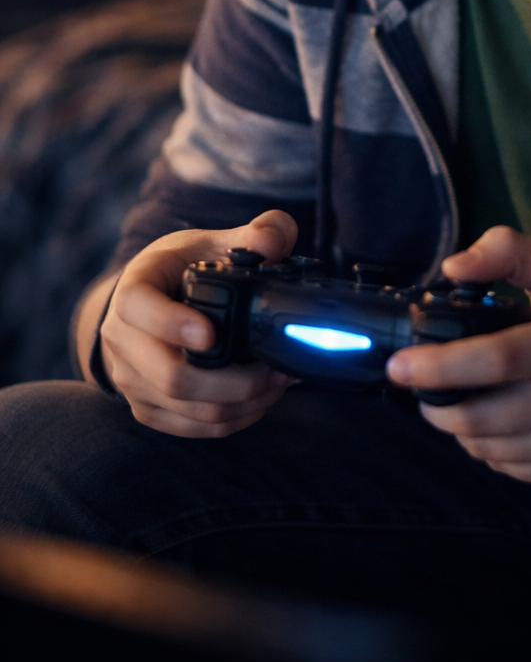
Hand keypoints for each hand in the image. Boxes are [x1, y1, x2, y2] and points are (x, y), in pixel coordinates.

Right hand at [97, 211, 298, 437]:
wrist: (147, 305)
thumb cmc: (182, 270)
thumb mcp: (210, 243)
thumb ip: (253, 234)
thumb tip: (272, 240)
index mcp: (133, 289)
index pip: (137, 307)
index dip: (171, 324)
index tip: (211, 334)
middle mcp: (121, 338)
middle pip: (169, 376)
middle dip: (232, 381)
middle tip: (275, 370)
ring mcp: (130, 378)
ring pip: (185, 408)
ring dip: (240, 403)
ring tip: (278, 383)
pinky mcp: (146, 407)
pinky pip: (189, 427)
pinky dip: (231, 420)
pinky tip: (259, 400)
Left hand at [386, 226, 530, 487]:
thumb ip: (509, 253)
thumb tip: (452, 268)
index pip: (496, 361)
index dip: (439, 367)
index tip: (400, 367)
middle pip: (482, 417)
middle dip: (436, 406)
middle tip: (422, 388)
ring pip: (488, 449)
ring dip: (460, 428)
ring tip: (464, 400)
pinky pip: (509, 468)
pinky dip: (490, 448)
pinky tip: (502, 421)